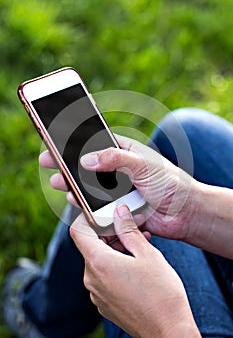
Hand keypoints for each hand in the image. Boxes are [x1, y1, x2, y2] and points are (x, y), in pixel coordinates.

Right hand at [39, 135, 198, 241]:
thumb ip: (116, 159)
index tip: (57, 137)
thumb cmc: (171, 183)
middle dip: (66, 162)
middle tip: (47, 160)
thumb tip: (86, 160)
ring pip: (87, 185)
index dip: (75, 139)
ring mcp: (115, 189)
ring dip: (71, 183)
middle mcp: (117, 169)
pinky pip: (95, 204)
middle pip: (86, 164)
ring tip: (58, 181)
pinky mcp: (116, 207)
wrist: (185, 212)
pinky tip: (73, 198)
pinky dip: (83, 202)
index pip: (95, 141)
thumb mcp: (144, 165)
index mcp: (124, 151)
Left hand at [70, 204, 199, 337]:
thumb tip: (119, 212)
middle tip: (130, 229)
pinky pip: (103, 276)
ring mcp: (97, 293)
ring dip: (115, 249)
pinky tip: (136, 265)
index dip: (88, 218)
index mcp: (99, 263)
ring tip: (139, 246)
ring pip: (98, 261)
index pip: (79, 231)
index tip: (104, 215)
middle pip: (90, 246)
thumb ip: (129, 230)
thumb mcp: (147, 254)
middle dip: (109, 233)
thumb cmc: (161, 294)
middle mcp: (92, 279)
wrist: (169, 331)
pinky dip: (115, 265)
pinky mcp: (104, 302)